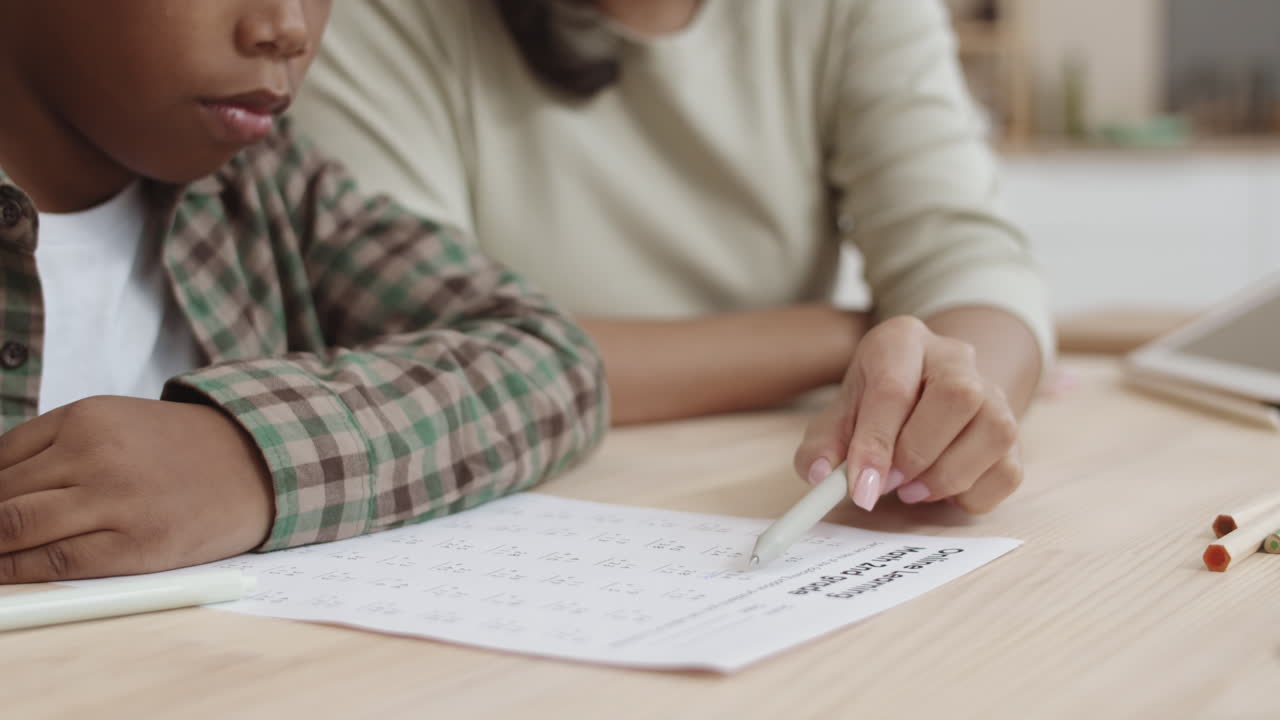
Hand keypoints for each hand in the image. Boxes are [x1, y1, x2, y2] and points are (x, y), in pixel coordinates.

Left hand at [0, 397, 273, 582]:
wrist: (256, 465)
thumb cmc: (179, 449)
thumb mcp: (116, 422)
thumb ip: (56, 445)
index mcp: (87, 418)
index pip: (0, 457)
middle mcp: (95, 455)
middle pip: (2, 495)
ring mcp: (115, 501)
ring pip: (16, 527)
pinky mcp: (134, 545)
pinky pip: (54, 562)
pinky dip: (18, 570)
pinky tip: (6, 571)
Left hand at [794, 315, 1021, 513]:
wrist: (924, 391)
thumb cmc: (875, 405)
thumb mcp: (839, 415)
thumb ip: (823, 445)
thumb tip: (820, 475)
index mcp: (902, 340)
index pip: (894, 387)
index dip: (876, 442)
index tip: (860, 487)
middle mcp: (956, 357)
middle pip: (959, 396)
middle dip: (919, 453)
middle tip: (891, 483)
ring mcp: (994, 391)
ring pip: (996, 431)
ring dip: (949, 476)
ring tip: (913, 489)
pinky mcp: (1013, 431)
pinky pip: (1010, 469)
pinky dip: (973, 494)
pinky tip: (941, 491)